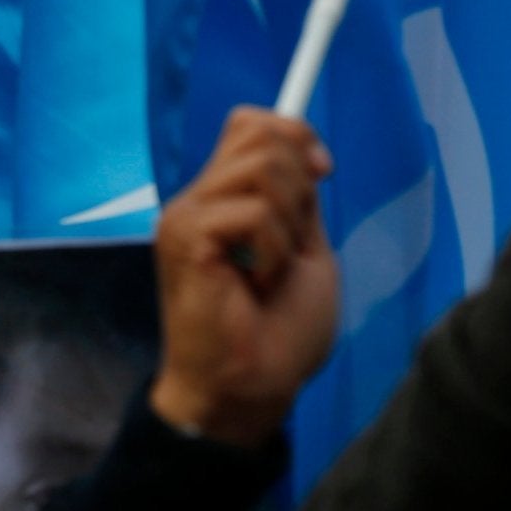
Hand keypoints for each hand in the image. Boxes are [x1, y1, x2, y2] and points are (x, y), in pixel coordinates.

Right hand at [148, 107, 337, 447]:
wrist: (249, 388)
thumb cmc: (277, 334)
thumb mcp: (303, 251)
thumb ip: (297, 204)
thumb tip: (306, 154)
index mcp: (221, 199)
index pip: (250, 123)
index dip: (294, 133)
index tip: (323, 171)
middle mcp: (198, 198)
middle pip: (257, 131)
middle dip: (299, 181)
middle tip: (294, 239)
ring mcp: (187, 215)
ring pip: (260, 165)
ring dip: (287, 218)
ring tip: (272, 266)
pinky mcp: (187, 236)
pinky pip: (251, 211)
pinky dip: (273, 247)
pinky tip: (258, 282)